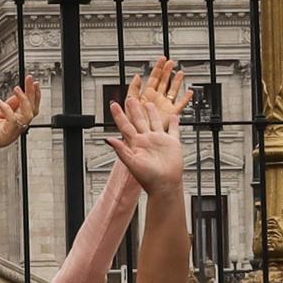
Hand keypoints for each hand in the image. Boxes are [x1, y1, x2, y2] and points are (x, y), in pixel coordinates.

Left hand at [0, 79, 43, 182]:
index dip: (34, 96)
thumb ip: (8, 107)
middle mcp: (16, 129)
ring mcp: (11, 134)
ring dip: (23, 100)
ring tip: (16, 88)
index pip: (31, 109)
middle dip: (32, 93)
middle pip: (32, 111)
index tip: (33, 82)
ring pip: (26, 116)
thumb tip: (17, 96)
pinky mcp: (3, 137)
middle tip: (29, 79)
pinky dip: (6, 109)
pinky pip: (12, 121)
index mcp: (16, 124)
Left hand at [105, 56, 193, 193]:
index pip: (125, 125)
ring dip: (151, 112)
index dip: (119, 115)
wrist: (164, 185)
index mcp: (135, 143)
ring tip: (148, 102)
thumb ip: (121, 150)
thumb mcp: (132, 163)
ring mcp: (159, 140)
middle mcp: (146, 140)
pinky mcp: (172, 143)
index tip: (113, 104)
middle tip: (130, 97)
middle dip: (134, 108)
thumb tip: (108, 139)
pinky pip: (173, 130)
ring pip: (155, 122)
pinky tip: (173, 115)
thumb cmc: (148, 178)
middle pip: (139, 120)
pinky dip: (173, 122)